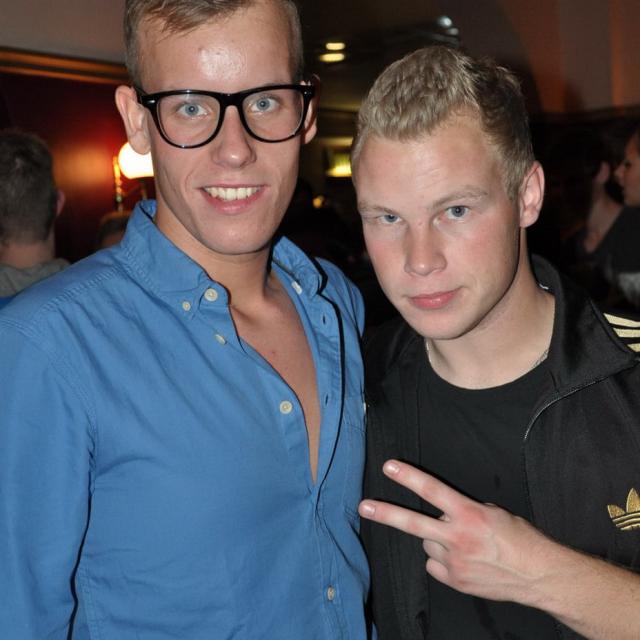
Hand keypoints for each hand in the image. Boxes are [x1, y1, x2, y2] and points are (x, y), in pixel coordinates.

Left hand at [359, 459, 553, 604]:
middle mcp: (458, 537)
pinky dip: (444, 561)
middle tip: (364, 506)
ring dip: (438, 540)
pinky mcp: (455, 581)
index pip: (432, 490)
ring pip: (429, 544)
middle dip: (386, 513)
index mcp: (469, 514)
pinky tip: (462, 561)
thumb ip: (466, 510)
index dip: (408, 477)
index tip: (389, 467)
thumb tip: (448, 512)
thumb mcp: (495, 512)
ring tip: (462, 544)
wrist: (539, 575)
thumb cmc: (522, 539)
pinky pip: (436, 565)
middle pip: (413, 523)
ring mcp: (455, 562)